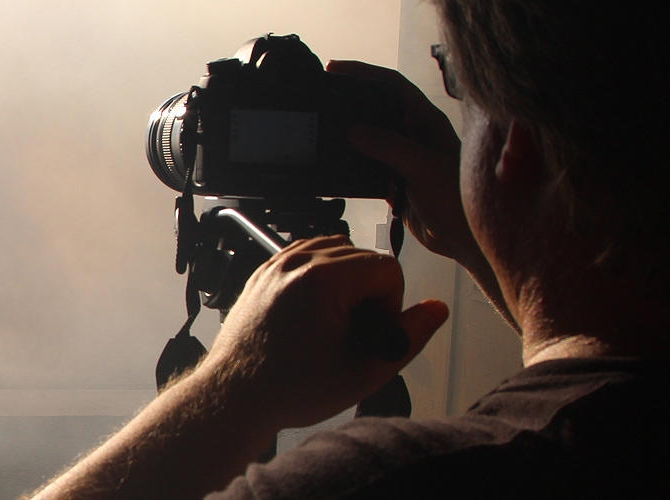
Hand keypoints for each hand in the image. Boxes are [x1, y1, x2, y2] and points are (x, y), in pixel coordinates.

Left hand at [202, 235, 448, 429]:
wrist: (234, 396)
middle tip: (351, 333)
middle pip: (364, 257)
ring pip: (336, 253)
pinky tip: (314, 314)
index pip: (388, 268)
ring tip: (332, 324)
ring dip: (346, 284)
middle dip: (369, 293)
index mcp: (321, 279)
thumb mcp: (364, 371)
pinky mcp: (264, 273)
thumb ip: (410, 338)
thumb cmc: (287, 389)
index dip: (390, 304)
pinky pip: (306, 258)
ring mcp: (276, 265)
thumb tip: (435, 310)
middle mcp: (295, 263)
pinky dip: (320, 279)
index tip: (369, 331)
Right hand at [326, 60, 477, 265]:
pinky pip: (368, 164)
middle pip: (378, 107)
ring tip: (323, 128)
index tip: (336, 70)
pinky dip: (351, 162)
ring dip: (349, 133)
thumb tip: (355, 130)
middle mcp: (415, 134)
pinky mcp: (395, 180)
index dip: (364, 72)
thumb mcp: (424, 167)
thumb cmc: (456, 200)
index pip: (393, 85)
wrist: (463, 240)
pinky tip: (335, 163)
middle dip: (351, 100)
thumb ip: (390, 146)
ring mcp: (404, 157)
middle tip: (323, 97)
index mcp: (427, 121)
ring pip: (370, 136)